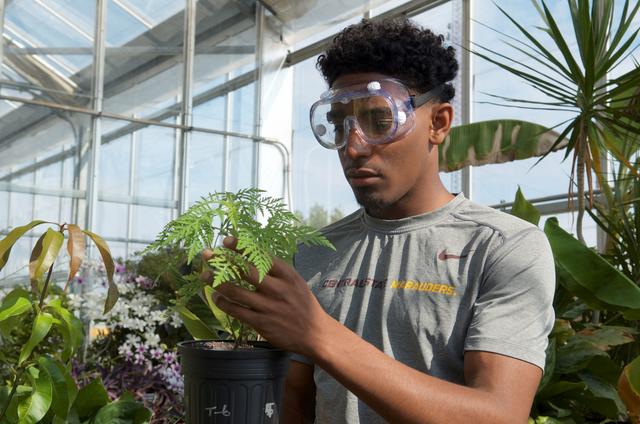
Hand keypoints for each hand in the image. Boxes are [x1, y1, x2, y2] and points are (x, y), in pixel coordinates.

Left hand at [207, 236, 332, 356]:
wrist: (315, 334)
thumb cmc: (304, 305)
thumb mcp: (296, 282)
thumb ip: (277, 271)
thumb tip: (253, 257)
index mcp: (287, 275)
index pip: (261, 256)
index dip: (241, 247)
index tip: (226, 240)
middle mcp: (277, 288)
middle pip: (245, 271)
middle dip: (223, 261)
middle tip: (206, 254)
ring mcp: (268, 306)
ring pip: (236, 291)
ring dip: (216, 282)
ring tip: (204, 275)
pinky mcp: (261, 323)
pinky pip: (236, 310)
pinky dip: (223, 303)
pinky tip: (215, 297)